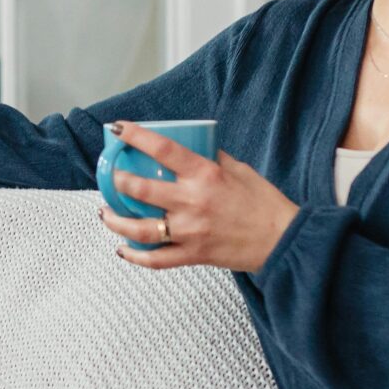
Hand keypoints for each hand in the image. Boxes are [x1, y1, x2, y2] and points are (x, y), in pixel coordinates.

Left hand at [99, 120, 300, 272]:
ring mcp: (190, 231)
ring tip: (105, 213)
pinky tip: (122, 248)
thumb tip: (191, 147)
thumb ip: (212, 158)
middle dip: (117, 180)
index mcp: (206, 175)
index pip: (164, 149)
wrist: (282, 241)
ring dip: (115, 220)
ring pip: (139, 228)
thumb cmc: (264, 203)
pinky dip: (134, 256)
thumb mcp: (239, 170)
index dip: (137, 137)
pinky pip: (155, 260)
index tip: (119, 129)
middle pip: (141, 188)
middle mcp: (193, 202)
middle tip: (111, 175)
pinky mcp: (193, 256)